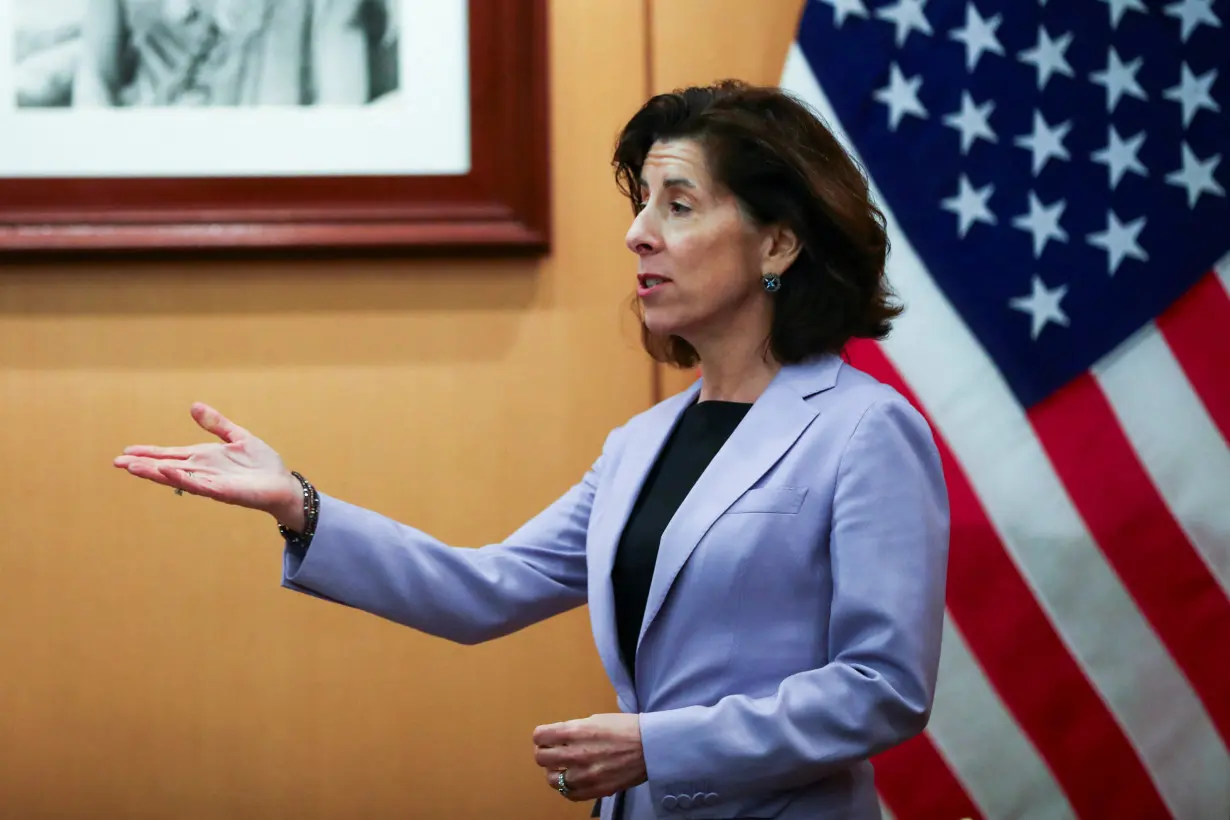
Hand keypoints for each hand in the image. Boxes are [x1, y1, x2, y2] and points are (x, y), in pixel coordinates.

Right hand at [113, 402, 303, 528]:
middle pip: (166, 467)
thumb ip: (216, 424)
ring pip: (177, 477)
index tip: (126, 451)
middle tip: (117, 462)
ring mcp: (210, 482)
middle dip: (142, 465)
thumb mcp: (238, 437)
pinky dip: (182, 478)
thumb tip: (194, 406)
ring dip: (154, 472)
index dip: (149, 453)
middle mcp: (202, 471)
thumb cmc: (263, 465)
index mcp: (204, 458)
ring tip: (132, 467)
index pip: (170, 454)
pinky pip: (198, 485)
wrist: (283, 484)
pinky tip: (166, 472)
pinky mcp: (222, 492)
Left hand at [533, 713, 646, 801]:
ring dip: (555, 772)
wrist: (650, 747)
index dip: (542, 736)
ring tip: (564, 768)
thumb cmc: (625, 728)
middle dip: (546, 753)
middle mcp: (576, 754)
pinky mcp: (594, 790)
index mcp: (576, 731)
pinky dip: (568, 787)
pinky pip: (568, 794)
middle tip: (554, 752)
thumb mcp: (596, 720)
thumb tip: (559, 738)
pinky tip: (574, 780)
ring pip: (551, 779)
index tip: (547, 738)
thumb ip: (574, 730)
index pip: (540, 736)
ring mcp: (585, 775)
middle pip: (541, 758)